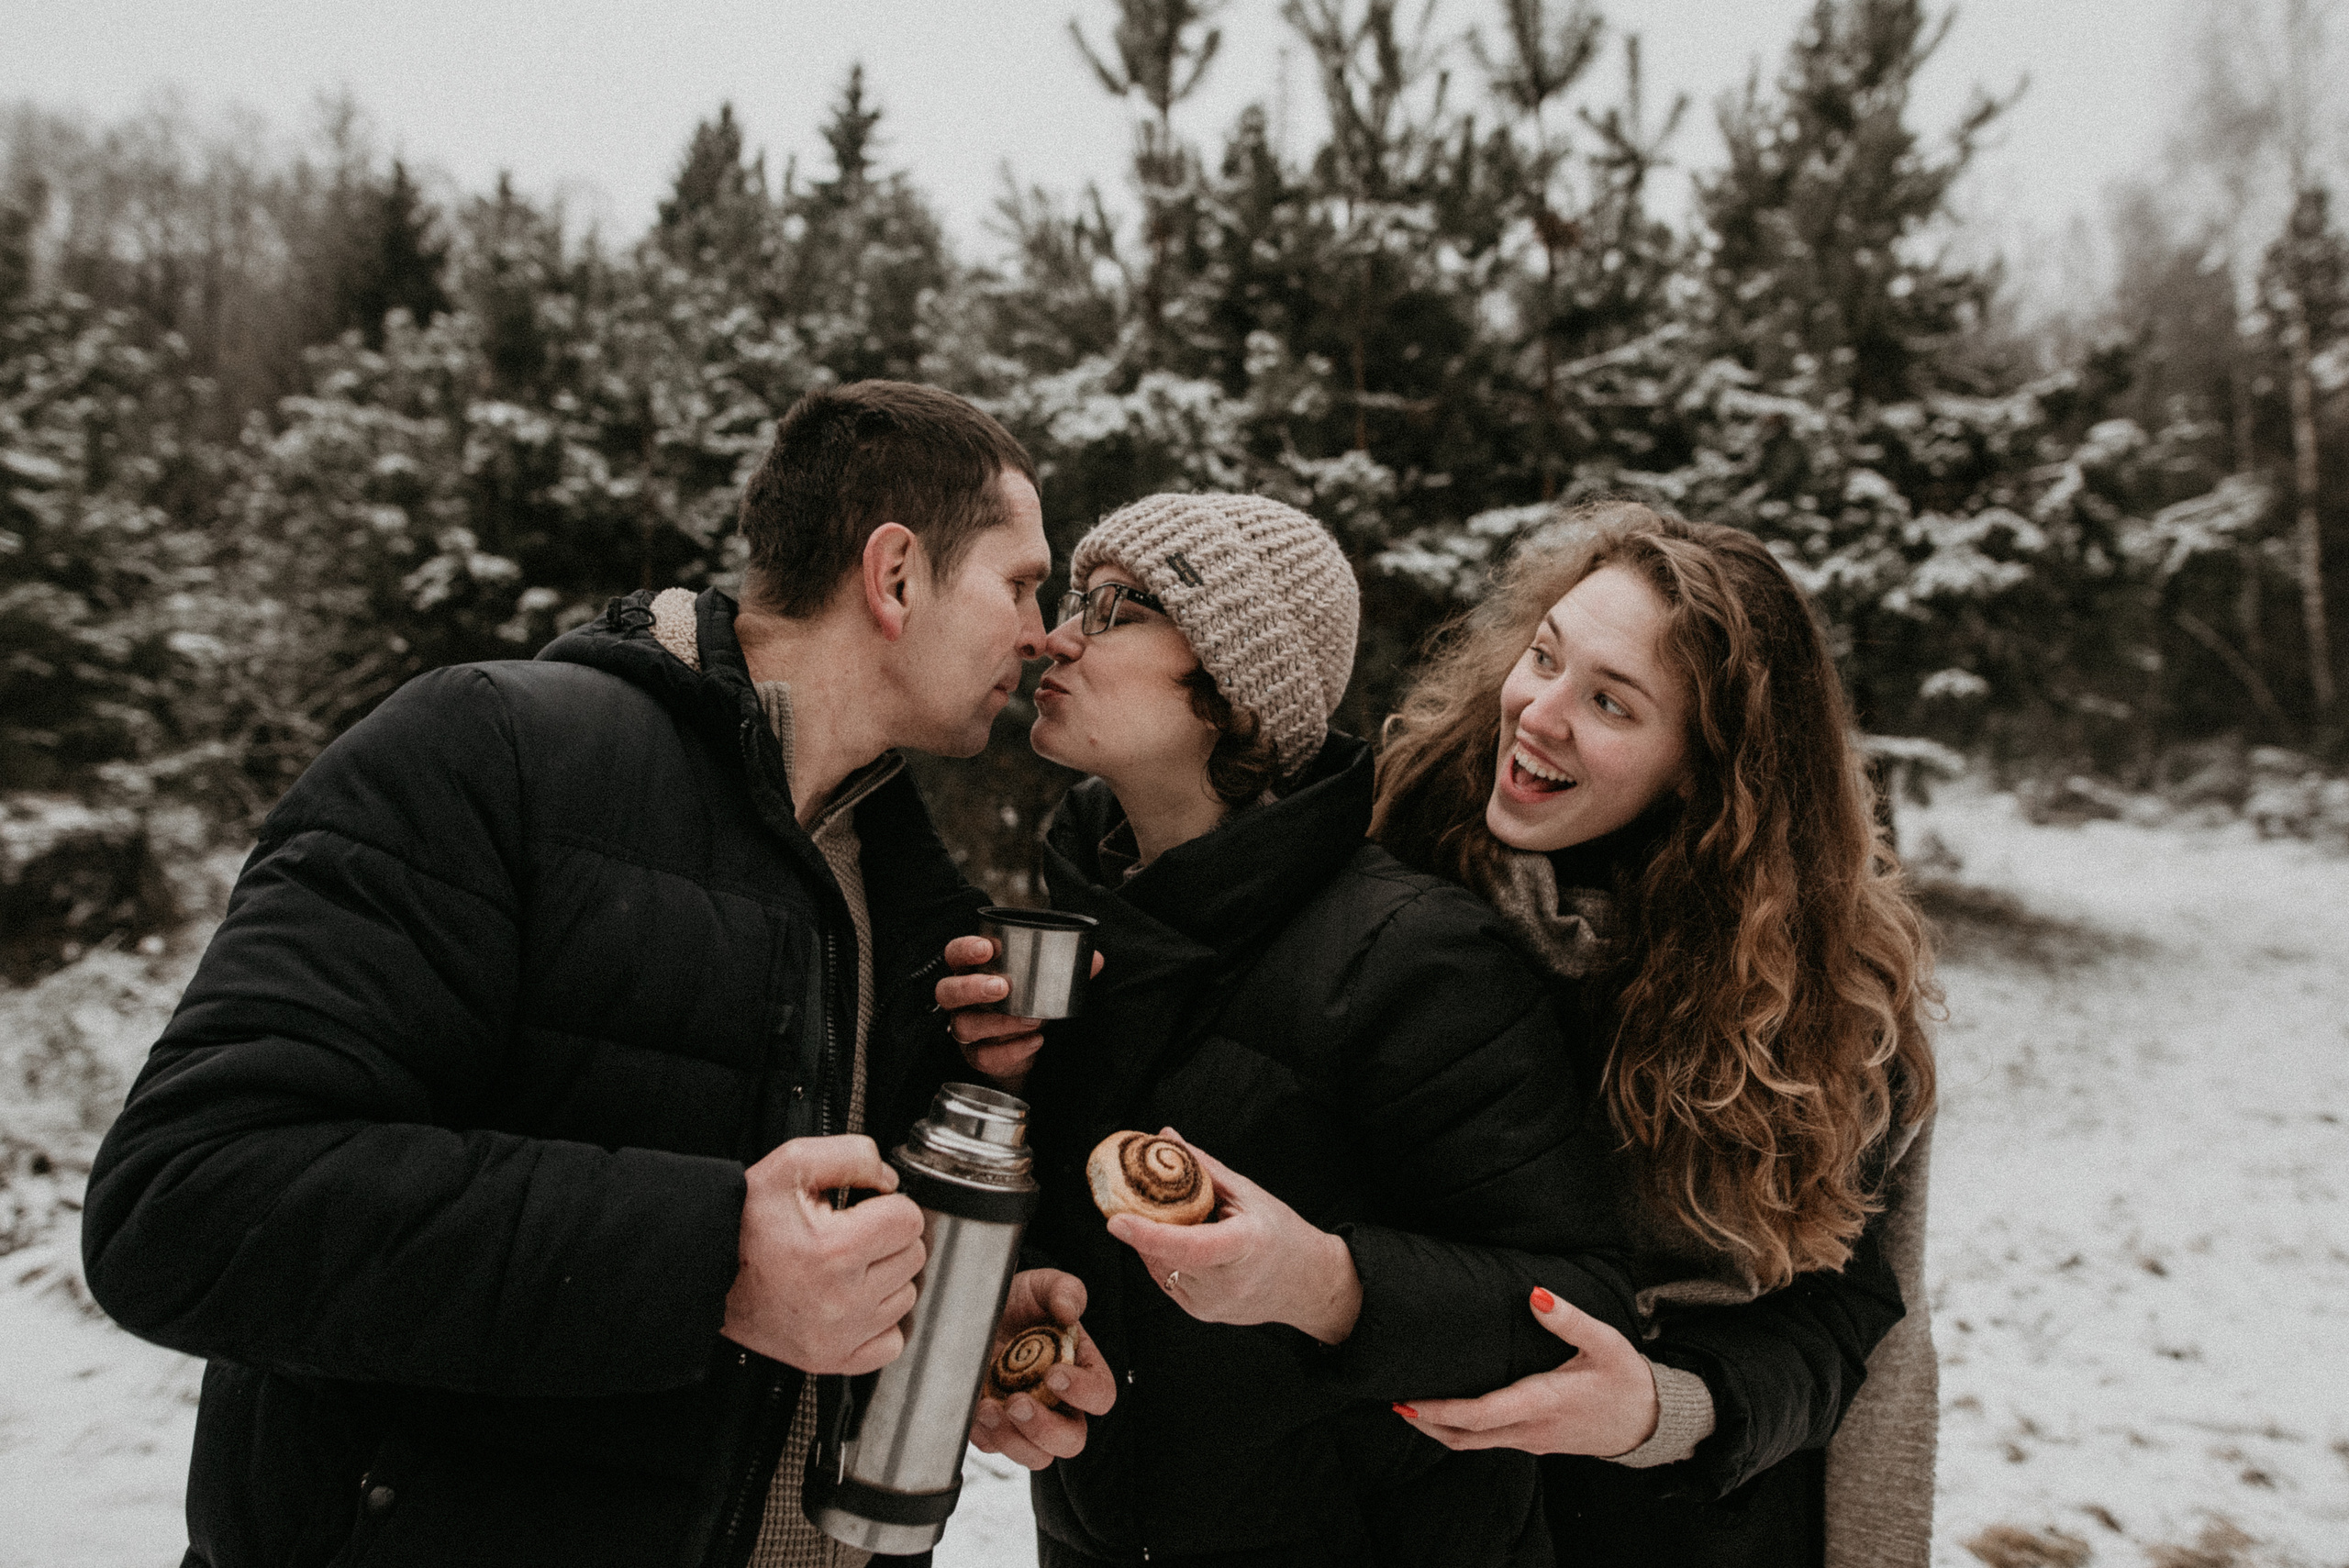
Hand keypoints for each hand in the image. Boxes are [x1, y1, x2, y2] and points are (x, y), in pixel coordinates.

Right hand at [721, 1135, 925, 1375]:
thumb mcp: (791, 1165)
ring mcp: (840, 1335)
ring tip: (846, 1267)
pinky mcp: (834, 1360)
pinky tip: (854, 1301)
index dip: (887, 1206)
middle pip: (912, 1257)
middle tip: (851, 1235)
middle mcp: (841, 1300)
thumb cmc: (744, 1223)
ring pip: (906, 1296)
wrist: (705, 1272)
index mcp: (834, 1250)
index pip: (909, 1219)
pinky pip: (892, 1341)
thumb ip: (852, 1155)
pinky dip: (880, 1322)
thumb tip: (890, 1181)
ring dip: (884, 1278)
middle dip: (886, 1240)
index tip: (864, 1210)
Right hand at [934, 933, 1103, 1090]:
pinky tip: (1034, 1042)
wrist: (1026, 1046)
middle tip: (1003, 987)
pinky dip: (1011, 1050)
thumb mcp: (1044, 982)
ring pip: (964, 1026)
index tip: (988, 948)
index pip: (955, 954)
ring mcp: (964, 1030)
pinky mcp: (976, 1056)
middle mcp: (960, 1000)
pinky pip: (984, 1056)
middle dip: (972, 987)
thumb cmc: (1026, 1002)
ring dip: (998, 1022)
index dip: (965, 950)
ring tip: (1030, 1019)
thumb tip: (1095, 960)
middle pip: (946, 991)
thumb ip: (1066, 968)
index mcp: (971, 971)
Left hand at [968, 1269, 1116, 1469]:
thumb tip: (1069, 1311)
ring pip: (1036, 1456)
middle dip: (1046, 1429)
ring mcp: (1027, 1420)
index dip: (1083, 1392)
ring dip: (1014, 1440)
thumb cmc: (1017, 1300)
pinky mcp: (995, 1429)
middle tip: (1018, 1402)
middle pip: (1071, 1440)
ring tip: (989, 1408)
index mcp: (1081, 1370)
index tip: (1055, 1374)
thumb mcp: (1041, 1285)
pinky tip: (975, 1408)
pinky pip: (995, 1449)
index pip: (1101, 1396)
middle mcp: (1059, 1403)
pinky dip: (985, 1435)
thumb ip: (1064, 1289)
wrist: (973, 1309)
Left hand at [1104, 1134, 1361, 1343]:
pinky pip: (1167, 1279)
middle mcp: (1227, 1282)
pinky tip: (1182, 1244)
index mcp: (1246, 1245)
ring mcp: (1213, 1303)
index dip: (1150, 1234)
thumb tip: (1165, 1135)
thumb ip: (1202, 1167)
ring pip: (1160, 1268)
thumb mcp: (1248, 1193)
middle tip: (1132, 1199)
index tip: (1116, 1221)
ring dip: (1154, 1242)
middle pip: (1166, 1254)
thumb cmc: (1281, 1232)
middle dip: (1144, 1227)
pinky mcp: (1202, 1313)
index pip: (1190, 1245)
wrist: (1307, 1284)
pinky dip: (1164, 1258)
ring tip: (1176, 1222)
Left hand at [1393, 1288, 1660, 1455]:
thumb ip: (1569, 1319)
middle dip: (1426, 1423)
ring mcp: (1531, 1441)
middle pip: (1464, 1438)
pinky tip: (1450, 1412)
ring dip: (1439, 1429)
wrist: (1650, 1423)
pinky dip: (1461, 1430)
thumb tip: (1535, 1294)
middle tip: (1394, 1402)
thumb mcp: (1605, 1343)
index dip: (1441, 1411)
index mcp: (1542, 1403)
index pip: (1480, 1416)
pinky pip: (1488, 1441)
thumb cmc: (1627, 1380)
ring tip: (1411, 1407)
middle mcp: (1530, 1429)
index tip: (1409, 1400)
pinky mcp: (1534, 1442)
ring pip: (1474, 1445)